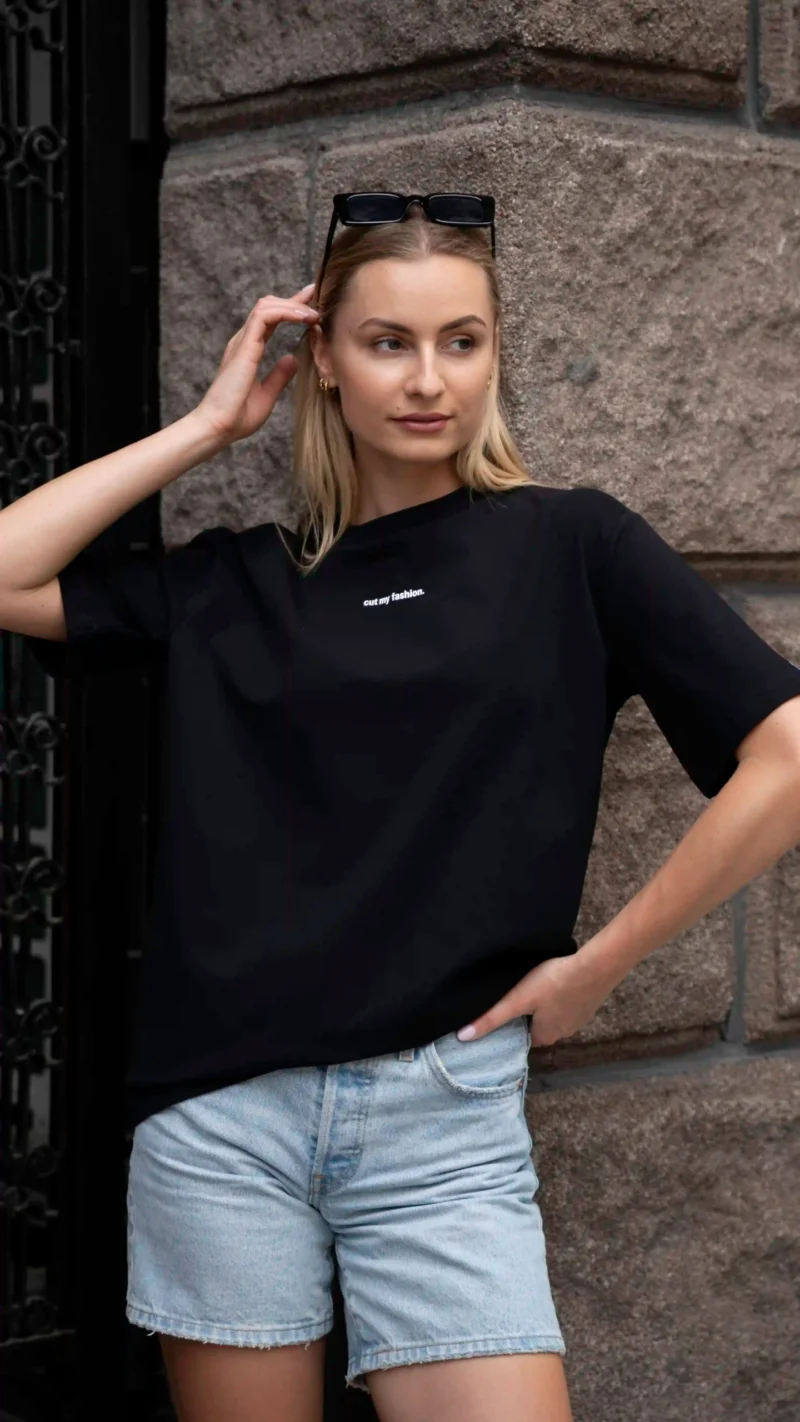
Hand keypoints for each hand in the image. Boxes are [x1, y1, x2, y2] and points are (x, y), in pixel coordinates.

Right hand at [195, 283, 319, 445]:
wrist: (219, 427)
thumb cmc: (237, 417)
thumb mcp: (267, 395)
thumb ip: (279, 376)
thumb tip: (293, 359)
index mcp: (248, 350)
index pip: (271, 319)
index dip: (291, 308)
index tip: (312, 304)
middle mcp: (244, 341)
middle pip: (269, 306)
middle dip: (295, 300)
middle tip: (317, 300)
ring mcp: (242, 341)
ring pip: (266, 305)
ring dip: (292, 305)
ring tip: (314, 314)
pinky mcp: (244, 346)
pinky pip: (264, 316)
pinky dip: (285, 312)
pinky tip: (303, 317)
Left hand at [456, 946, 617, 1046]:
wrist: (596, 966)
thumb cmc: (554, 982)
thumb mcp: (517, 999)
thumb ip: (491, 1018)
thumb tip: (463, 1037)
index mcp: (545, 1036)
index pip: (521, 1036)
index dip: (512, 1023)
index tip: (504, 1008)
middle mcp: (563, 1033)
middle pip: (538, 1026)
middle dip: (528, 1013)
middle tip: (517, 992)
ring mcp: (579, 1019)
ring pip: (554, 1014)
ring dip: (545, 1003)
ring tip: (535, 984)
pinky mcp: (589, 1003)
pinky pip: (568, 1003)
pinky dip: (561, 994)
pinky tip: (557, 980)